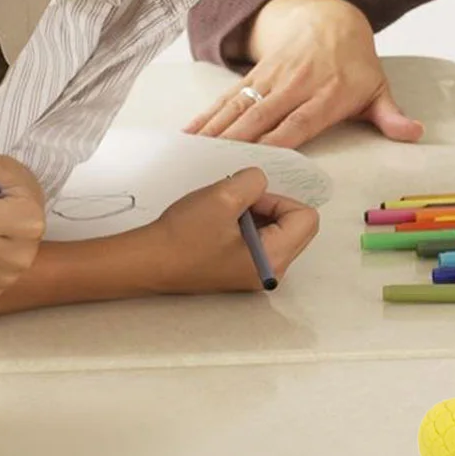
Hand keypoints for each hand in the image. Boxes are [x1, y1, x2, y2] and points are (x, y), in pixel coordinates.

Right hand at [130, 166, 319, 292]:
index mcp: (273, 258)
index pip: (306, 218)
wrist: (148, 261)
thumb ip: (255, 181)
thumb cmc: (183, 235)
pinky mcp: (241, 270)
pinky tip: (219, 224)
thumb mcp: (224, 195)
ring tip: (224, 214)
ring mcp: (257, 274)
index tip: (247, 199)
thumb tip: (260, 184)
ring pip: (278, 231)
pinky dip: (246, 226)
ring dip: (256, 215)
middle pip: (297, 226)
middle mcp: (272, 272)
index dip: (279, 198)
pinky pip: (261, 241)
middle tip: (236, 203)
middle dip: (270, 206)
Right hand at [184, 0, 424, 147]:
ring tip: (191, 155)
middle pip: (263, 117)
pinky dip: (207, 115)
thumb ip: (390, 115)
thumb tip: (413, 132)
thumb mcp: (378, 87)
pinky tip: (187, 134)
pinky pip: (228, 96)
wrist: (330, 16)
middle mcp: (297, 84)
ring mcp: (272, 77)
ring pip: (240, 107)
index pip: (300, 122)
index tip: (258, 164)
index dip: (278, 142)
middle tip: (212, 169)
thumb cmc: (355, 63)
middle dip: (236, 143)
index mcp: (329, 93)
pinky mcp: (255, 73)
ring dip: (215, 131)